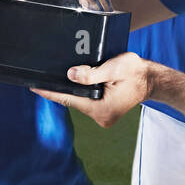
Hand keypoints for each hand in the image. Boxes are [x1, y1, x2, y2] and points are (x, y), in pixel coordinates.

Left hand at [32, 52, 153, 127]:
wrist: (151, 80)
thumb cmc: (135, 72)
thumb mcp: (113, 67)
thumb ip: (91, 73)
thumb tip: (70, 75)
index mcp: (102, 108)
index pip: (69, 99)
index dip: (50, 93)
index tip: (34, 87)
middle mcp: (101, 116)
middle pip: (74, 101)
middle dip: (61, 90)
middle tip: (42, 79)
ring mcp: (103, 116)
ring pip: (80, 101)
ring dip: (74, 90)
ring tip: (61, 78)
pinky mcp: (105, 112)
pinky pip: (87, 101)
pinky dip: (82, 92)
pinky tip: (75, 83)